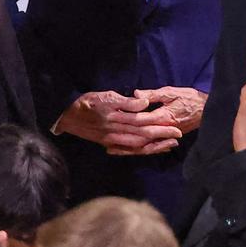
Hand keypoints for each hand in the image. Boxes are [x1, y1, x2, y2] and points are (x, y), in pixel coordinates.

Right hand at [54, 90, 182, 153]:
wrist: (67, 116)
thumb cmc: (88, 102)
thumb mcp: (107, 96)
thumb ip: (127, 102)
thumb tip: (145, 103)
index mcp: (117, 118)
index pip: (143, 122)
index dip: (159, 123)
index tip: (174, 122)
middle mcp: (116, 132)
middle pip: (144, 135)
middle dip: (162, 136)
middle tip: (178, 135)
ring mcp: (113, 140)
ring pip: (139, 146)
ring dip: (155, 146)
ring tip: (170, 144)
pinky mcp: (109, 144)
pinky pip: (129, 150)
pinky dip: (143, 151)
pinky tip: (151, 149)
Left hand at [106, 86, 206, 155]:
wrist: (207, 111)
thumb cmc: (190, 98)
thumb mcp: (171, 92)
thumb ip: (153, 94)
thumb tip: (136, 94)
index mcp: (163, 116)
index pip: (141, 120)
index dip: (125, 121)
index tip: (111, 119)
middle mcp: (162, 130)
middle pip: (139, 138)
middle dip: (122, 139)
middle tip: (105, 139)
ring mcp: (164, 137)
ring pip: (143, 146)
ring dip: (127, 149)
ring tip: (111, 149)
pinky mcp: (166, 140)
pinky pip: (150, 148)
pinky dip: (137, 150)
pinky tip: (127, 151)